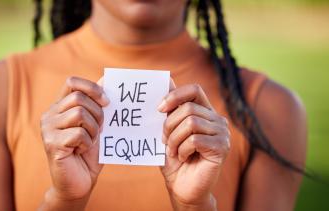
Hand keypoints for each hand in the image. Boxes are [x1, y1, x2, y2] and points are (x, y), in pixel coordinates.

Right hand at [39, 77, 108, 207]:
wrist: (80, 182)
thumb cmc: (89, 153)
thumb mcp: (96, 124)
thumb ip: (98, 104)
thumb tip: (107, 78)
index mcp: (60, 107)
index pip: (72, 81)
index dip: (92, 88)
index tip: (106, 102)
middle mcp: (50, 114)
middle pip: (79, 98)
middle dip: (98, 113)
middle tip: (99, 129)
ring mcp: (48, 129)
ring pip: (79, 114)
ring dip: (93, 129)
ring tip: (90, 141)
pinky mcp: (51, 143)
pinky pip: (78, 133)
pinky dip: (88, 142)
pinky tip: (82, 151)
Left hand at [159, 83, 229, 209]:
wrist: (182, 188)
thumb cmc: (175, 159)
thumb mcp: (169, 131)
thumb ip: (170, 109)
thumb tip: (167, 79)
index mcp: (205, 112)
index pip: (194, 90)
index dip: (175, 95)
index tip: (159, 108)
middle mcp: (217, 119)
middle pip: (188, 108)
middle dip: (169, 125)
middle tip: (165, 141)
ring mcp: (222, 133)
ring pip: (191, 122)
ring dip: (175, 139)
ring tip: (174, 151)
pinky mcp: (222, 147)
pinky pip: (195, 139)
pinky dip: (183, 149)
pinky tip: (183, 157)